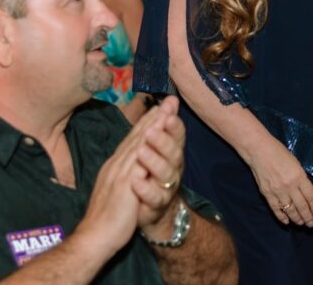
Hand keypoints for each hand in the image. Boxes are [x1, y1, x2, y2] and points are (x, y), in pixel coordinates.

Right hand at [77, 103, 169, 257]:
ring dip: (153, 125)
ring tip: (166, 109)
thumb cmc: (105, 218)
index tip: (159, 108)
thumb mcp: (116, 191)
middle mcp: (117, 165)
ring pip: (138, 143)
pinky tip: (157, 134)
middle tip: (168, 100)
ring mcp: (120, 172)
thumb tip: (133, 168)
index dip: (146, 123)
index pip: (132, 140)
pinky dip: (147, 145)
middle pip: (137, 136)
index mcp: (115, 167)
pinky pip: (138, 161)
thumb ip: (124, 177)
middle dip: (154, 117)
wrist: (94, 237)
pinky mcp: (125, 184)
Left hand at [131, 96, 185, 239]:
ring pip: (165, 173)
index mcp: (171, 153)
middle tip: (151, 131)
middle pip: (173, 153)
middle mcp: (173, 168)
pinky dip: (145, 189)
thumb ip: (159, 126)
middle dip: (163, 140)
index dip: (174, 125)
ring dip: (153, 160)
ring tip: (141, 151)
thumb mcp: (155, 148)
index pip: (177, 136)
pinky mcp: (156, 206)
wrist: (149, 212)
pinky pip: (154, 197)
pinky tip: (136, 182)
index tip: (168, 114)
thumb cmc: (151, 175)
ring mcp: (166, 187)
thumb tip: (168, 100)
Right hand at [246, 137, 312, 227]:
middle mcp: (290, 186)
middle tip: (311, 224)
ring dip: (296, 219)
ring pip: (290, 210)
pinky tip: (286, 221)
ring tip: (301, 223)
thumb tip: (305, 192)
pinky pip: (276, 209)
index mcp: (299, 176)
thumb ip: (301, 178)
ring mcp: (278, 191)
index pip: (311, 196)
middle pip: (302, 206)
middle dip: (308, 217)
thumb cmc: (279, 152)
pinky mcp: (267, 194)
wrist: (259, 150)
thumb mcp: (296, 163)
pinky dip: (281, 217)